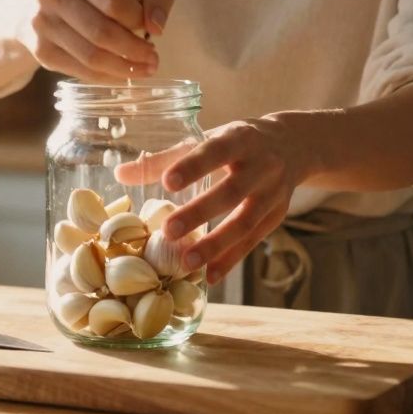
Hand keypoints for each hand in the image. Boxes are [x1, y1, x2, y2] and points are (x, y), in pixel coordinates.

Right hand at [17, 0, 173, 81]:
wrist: (38, 7)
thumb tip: (157, 27)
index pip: (113, 1)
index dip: (138, 20)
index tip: (152, 31)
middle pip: (102, 32)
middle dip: (134, 50)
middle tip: (153, 60)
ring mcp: (42, 23)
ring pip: (91, 56)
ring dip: (124, 68)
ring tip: (143, 69)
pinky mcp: (40, 50)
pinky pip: (80, 71)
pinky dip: (107, 77)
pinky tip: (121, 75)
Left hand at [114, 115, 309, 284]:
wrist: (292, 146)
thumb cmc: (236, 142)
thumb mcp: (208, 139)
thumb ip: (166, 158)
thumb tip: (120, 174)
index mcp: (239, 138)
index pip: (216, 150)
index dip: (193, 166)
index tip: (169, 182)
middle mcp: (262, 164)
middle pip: (232, 191)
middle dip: (202, 212)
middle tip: (170, 231)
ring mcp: (273, 193)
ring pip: (246, 221)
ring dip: (217, 245)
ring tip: (188, 263)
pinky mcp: (277, 216)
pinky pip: (254, 241)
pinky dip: (232, 259)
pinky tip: (210, 275)